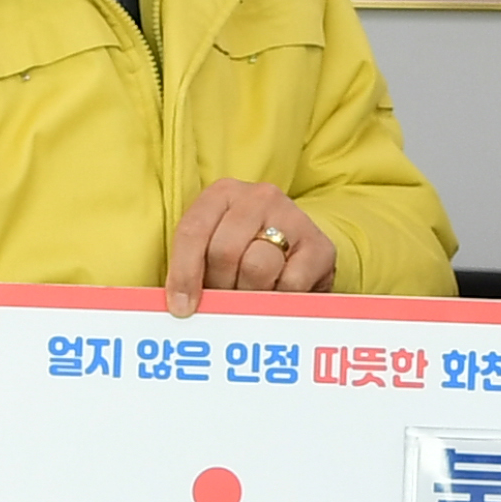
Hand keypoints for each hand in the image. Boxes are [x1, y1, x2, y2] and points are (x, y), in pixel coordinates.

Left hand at [164, 179, 336, 315]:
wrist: (297, 250)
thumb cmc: (244, 255)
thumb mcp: (212, 250)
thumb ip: (195, 268)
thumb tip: (180, 306)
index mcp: (222, 193)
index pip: (193, 231)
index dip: (183, 273)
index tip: (181, 307)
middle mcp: (258, 197)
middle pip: (224, 251)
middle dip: (220, 286)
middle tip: (224, 300)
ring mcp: (293, 217)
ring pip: (256, 267)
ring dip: (248, 294)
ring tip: (250, 298)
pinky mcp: (320, 246)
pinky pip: (290, 284)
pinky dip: (278, 300)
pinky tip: (275, 297)